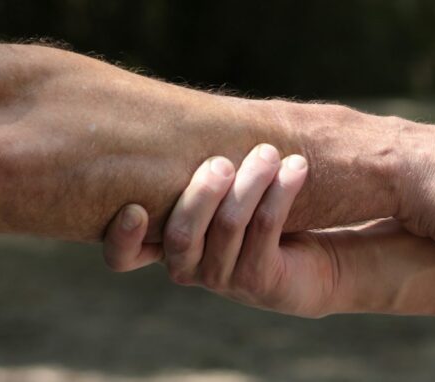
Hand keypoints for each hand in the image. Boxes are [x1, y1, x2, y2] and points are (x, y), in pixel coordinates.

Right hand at [100, 145, 342, 317]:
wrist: (312, 252)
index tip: (135, 207)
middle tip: (222, 161)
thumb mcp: (220, 188)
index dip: (123, 238)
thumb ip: (196, 166)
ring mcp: (224, 278)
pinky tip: (296, 167)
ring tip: (268, 152)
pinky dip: (280, 191)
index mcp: (164, 245)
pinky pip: (266, 228)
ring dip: (251, 181)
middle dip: (202, 192)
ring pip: (229, 225)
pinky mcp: (261, 279)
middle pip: (182, 234)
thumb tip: (173, 108)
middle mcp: (188, 267)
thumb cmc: (255, 208)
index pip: (123, 258)